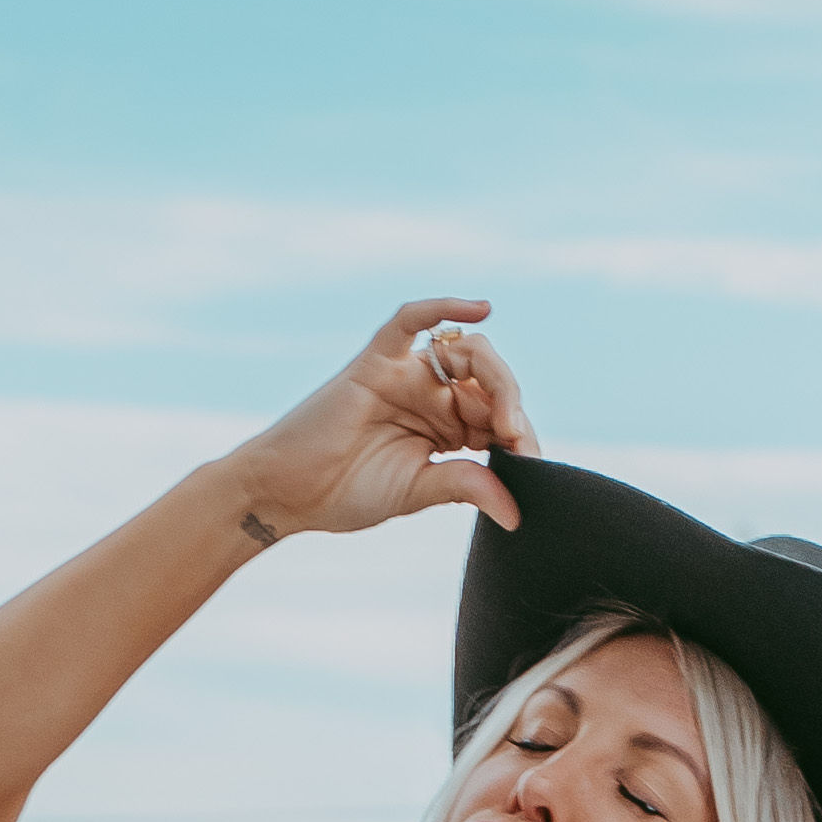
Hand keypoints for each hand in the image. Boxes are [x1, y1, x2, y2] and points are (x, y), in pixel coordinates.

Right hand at [217, 298, 535, 549]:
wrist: (287, 492)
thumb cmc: (345, 491)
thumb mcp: (418, 492)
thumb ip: (466, 487)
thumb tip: (518, 513)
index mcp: (447, 426)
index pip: (499, 417)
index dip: (521, 438)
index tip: (533, 468)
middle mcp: (430, 393)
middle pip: (490, 382)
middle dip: (513, 410)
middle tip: (519, 443)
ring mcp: (404, 373)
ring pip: (464, 352)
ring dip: (496, 378)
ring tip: (505, 418)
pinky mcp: (376, 361)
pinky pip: (409, 320)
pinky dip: (443, 308)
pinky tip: (481, 309)